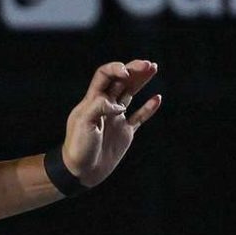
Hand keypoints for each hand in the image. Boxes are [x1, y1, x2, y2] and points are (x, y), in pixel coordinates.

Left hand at [62, 59, 161, 187]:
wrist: (81, 170)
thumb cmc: (78, 146)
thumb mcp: (83, 124)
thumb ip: (98, 108)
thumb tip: (117, 103)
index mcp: (92, 101)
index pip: (104, 76)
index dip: (115, 70)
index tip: (126, 72)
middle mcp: (105, 106)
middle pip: (120, 81)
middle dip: (133, 70)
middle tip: (148, 64)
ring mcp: (116, 118)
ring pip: (130, 94)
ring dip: (141, 82)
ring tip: (153, 68)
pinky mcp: (125, 132)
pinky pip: (139, 117)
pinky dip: (148, 108)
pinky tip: (157, 98)